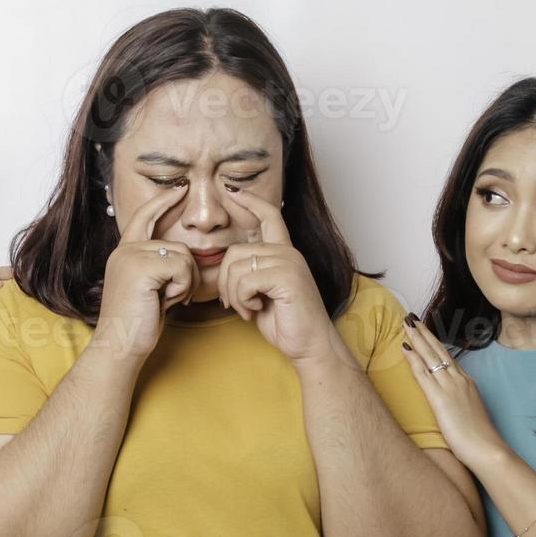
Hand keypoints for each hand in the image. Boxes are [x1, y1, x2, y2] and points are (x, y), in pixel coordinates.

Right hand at [95, 188, 199, 360]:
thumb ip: (161, 268)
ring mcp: (130, 256)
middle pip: (176, 245)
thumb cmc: (137, 325)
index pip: (145, 216)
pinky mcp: (140, 267)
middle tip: (171, 297)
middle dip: (185, 274)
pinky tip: (166, 302)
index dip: (164, 201)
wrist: (119, 346)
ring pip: (182, 256)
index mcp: (124, 253)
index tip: (181, 188)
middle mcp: (124, 250)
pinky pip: (181, 267)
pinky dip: (182, 287)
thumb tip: (185, 256)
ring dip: (184, 283)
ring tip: (165, 301)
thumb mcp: (150, 289)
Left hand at [216, 188, 338, 366]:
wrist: (310, 345)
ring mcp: (288, 262)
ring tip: (248, 309)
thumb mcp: (263, 293)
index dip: (251, 201)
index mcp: (285, 253)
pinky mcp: (286, 276)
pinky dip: (242, 300)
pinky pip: (245, 281)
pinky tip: (255, 310)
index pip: (270, 215)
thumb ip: (251, 274)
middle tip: (234, 304)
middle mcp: (288, 252)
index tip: (233, 191)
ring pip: (236, 267)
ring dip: (234, 295)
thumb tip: (228, 265)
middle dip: (224, 281)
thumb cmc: (286, 323)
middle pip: (235, 251)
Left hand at [400, 318, 509, 470]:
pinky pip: (424, 374)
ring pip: (430, 357)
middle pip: (438, 351)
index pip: (447, 358)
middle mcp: (459, 380)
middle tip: (411, 317)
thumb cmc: (479, 439)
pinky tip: (404, 348)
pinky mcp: (440, 398)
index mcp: (466, 383)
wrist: (488, 449)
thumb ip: (460, 403)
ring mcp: (450, 387)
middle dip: (424, 333)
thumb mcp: (470, 413)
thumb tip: (452, 403)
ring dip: (417, 338)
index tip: (424, 331)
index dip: (434, 343)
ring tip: (406, 323)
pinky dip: (414, 359)